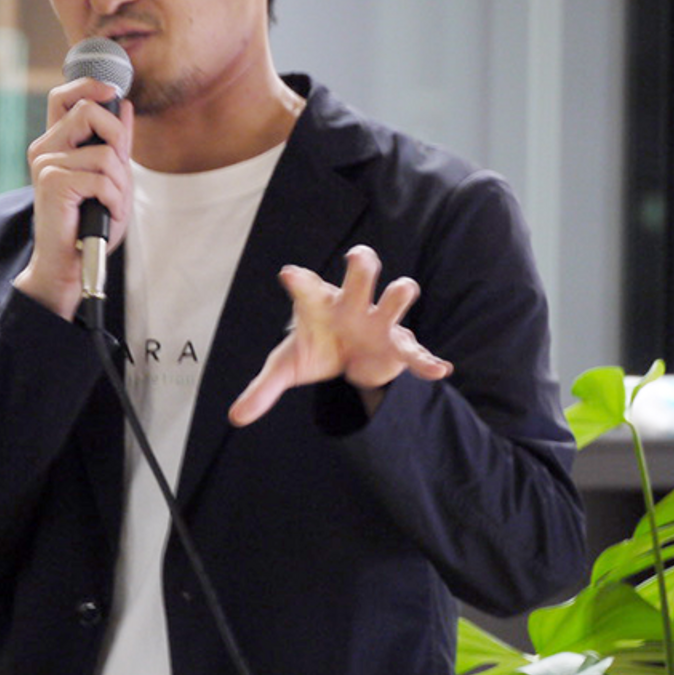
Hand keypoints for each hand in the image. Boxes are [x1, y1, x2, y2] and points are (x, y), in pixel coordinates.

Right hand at [13, 78, 133, 319]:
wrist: (70, 262)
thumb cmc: (88, 223)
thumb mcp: (110, 178)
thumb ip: (116, 143)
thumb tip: (124, 104)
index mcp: (56, 143)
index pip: (64, 96)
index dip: (88, 85)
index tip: (111, 92)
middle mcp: (46, 148)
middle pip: (89, 110)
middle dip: (117, 138)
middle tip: (119, 169)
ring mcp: (46, 164)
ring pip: (104, 152)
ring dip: (120, 183)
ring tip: (111, 204)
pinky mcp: (53, 182)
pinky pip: (102, 178)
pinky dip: (115, 199)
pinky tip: (106, 213)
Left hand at [228, 245, 452, 425]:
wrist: (348, 358)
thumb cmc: (315, 347)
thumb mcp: (287, 367)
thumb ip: (263, 388)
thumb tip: (235, 417)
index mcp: (320, 303)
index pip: (307, 288)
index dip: (300, 281)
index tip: (288, 275)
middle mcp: (352, 304)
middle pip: (360, 274)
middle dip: (361, 264)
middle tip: (357, 257)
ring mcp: (378, 321)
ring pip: (394, 297)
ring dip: (398, 293)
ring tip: (403, 289)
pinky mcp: (398, 346)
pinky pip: (415, 351)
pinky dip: (426, 360)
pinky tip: (438, 370)